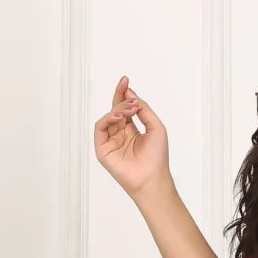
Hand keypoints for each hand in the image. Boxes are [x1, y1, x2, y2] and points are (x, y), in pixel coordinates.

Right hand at [93, 76, 170, 197]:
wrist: (152, 178)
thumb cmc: (157, 157)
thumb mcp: (155, 126)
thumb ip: (143, 109)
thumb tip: (130, 93)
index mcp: (131, 131)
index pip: (124, 108)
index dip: (124, 93)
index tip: (125, 79)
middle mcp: (120, 135)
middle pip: (115, 110)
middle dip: (120, 97)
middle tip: (127, 91)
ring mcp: (110, 142)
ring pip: (108, 117)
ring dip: (118, 109)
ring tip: (130, 109)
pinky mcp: (102, 149)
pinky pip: (100, 127)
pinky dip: (108, 118)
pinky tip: (120, 117)